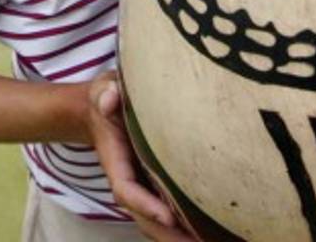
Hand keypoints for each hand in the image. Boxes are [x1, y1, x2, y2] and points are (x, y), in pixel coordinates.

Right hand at [86, 73, 198, 240]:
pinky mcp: (156, 184)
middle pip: (146, 219)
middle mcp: (130, 180)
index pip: (127, 190)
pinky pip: (171, 212)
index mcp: (116, 161)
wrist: (103, 108)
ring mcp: (143, 186)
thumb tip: (109, 99)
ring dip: (181, 238)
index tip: (169, 218)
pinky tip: (212, 233)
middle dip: (170, 236)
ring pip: (159, 223)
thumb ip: (104, 93)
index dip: (146, 206)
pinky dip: (186, 227)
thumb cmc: (107, 98)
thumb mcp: (103, 89)